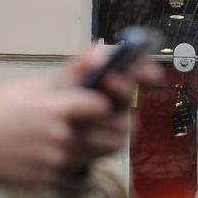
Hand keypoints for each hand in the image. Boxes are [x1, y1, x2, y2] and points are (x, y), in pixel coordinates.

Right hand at [0, 78, 110, 186]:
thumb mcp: (27, 86)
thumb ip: (68, 75)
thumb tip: (98, 56)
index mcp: (54, 108)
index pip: (100, 105)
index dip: (101, 102)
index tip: (96, 100)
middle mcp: (59, 136)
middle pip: (101, 133)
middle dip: (99, 125)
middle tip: (89, 120)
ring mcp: (53, 161)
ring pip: (86, 153)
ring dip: (82, 143)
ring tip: (62, 133)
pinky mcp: (46, 179)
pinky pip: (65, 169)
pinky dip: (60, 160)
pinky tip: (41, 150)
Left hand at [56, 47, 162, 170]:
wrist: (50, 130)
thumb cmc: (64, 99)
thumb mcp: (68, 78)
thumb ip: (82, 63)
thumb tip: (100, 54)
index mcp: (118, 80)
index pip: (142, 74)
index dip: (147, 71)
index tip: (141, 70)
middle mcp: (124, 102)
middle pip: (132, 96)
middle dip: (121, 88)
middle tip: (107, 79)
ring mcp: (122, 123)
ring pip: (123, 123)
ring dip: (100, 119)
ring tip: (80, 116)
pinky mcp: (115, 143)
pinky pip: (112, 142)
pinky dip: (94, 138)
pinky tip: (81, 133)